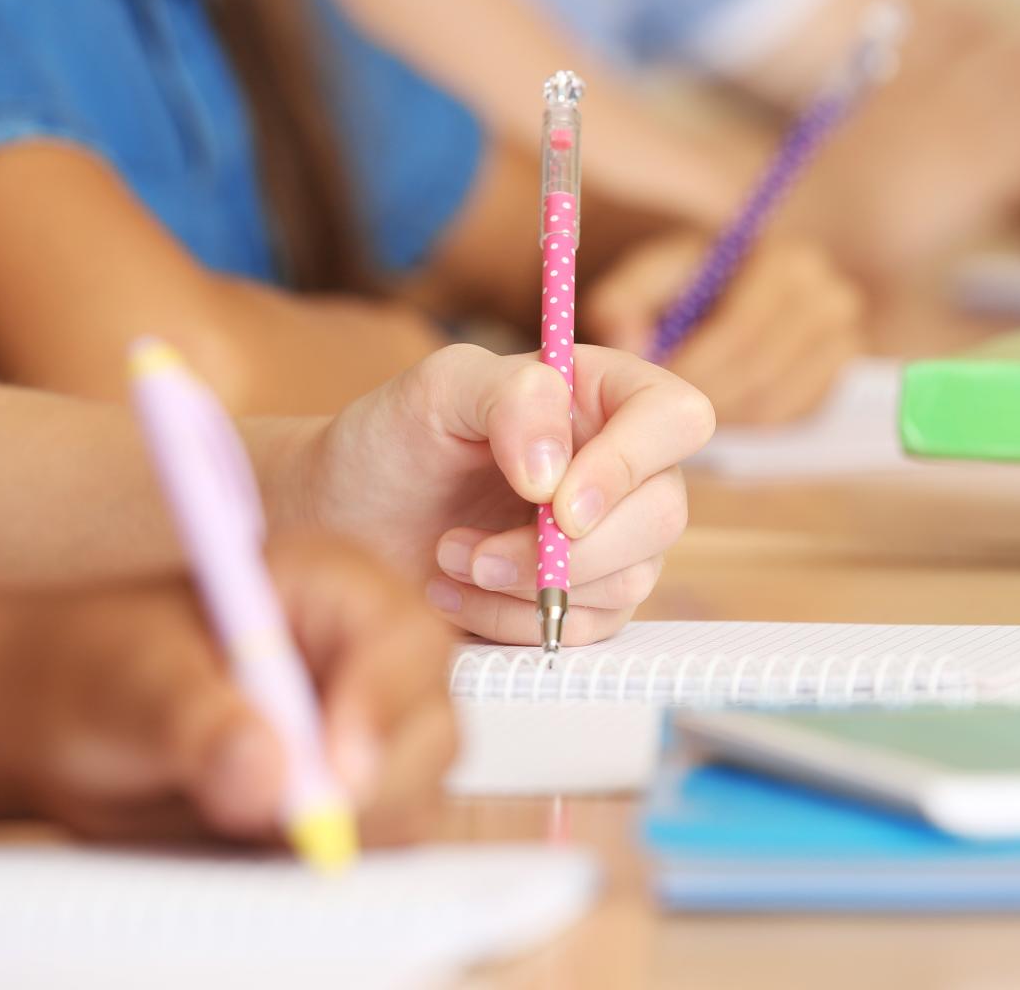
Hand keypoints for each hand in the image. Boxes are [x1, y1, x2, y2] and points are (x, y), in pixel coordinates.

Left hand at [22, 531, 454, 848]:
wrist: (63, 722)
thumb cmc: (96, 669)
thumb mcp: (131, 685)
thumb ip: (197, 724)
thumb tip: (266, 774)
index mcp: (329, 587)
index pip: (399, 639)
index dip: (382, 704)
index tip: (335, 771)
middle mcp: (366, 653)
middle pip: (430, 724)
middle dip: (376, 785)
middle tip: (299, 828)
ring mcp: (368, 727)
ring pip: (417, 791)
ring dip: (352, 827)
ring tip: (247, 821)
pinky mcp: (355, 792)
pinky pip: (384, 835)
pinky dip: (341, 854)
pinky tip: (266, 844)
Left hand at [285, 343, 713, 645]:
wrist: (343, 519)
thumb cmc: (389, 441)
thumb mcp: (437, 390)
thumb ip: (510, 396)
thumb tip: (558, 471)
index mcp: (601, 394)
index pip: (676, 418)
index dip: (632, 464)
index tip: (559, 504)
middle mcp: (619, 463)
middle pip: (663, 513)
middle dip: (569, 549)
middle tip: (475, 550)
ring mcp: (609, 536)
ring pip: (631, 579)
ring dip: (530, 585)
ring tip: (447, 558)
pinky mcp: (585, 599)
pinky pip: (588, 629)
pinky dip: (514, 621)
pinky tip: (455, 592)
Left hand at [584, 232, 864, 424]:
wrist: (746, 283)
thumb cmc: (692, 280)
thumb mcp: (654, 273)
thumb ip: (624, 296)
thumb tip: (625, 337)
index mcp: (782, 262)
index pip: (740, 329)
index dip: (692, 366)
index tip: (651, 388)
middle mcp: (828, 297)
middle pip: (759, 370)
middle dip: (701, 397)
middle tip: (659, 414)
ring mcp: (844, 339)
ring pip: (773, 401)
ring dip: (719, 415)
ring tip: (679, 414)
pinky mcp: (842, 377)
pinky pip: (790, 417)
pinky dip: (747, 422)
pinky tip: (716, 412)